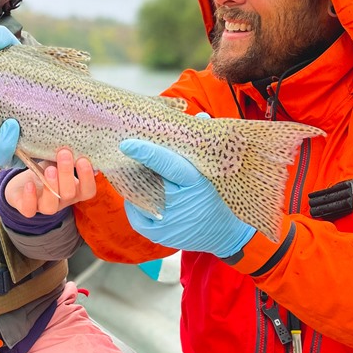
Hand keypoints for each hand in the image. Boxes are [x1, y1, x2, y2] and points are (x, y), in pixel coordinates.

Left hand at [3, 148, 96, 216]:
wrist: (24, 183)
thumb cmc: (47, 170)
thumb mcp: (58, 162)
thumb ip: (68, 157)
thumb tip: (79, 144)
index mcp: (74, 191)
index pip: (88, 191)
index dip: (87, 178)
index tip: (83, 160)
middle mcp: (62, 202)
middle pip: (69, 194)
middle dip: (67, 173)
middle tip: (64, 153)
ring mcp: (44, 206)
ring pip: (51, 206)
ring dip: (52, 186)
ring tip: (50, 169)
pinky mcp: (27, 208)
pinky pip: (29, 209)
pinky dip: (30, 198)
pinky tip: (29, 184)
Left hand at [120, 139, 253, 257]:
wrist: (225, 234)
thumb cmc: (217, 195)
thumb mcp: (213, 170)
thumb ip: (201, 146)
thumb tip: (199, 117)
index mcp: (194, 182)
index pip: (167, 164)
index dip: (147, 153)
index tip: (127, 143)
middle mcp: (178, 203)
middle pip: (146, 179)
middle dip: (137, 168)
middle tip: (131, 156)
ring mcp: (166, 221)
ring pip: (137, 197)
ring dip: (136, 186)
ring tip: (141, 177)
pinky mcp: (156, 234)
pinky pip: (134, 214)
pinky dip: (135, 203)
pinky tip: (144, 196)